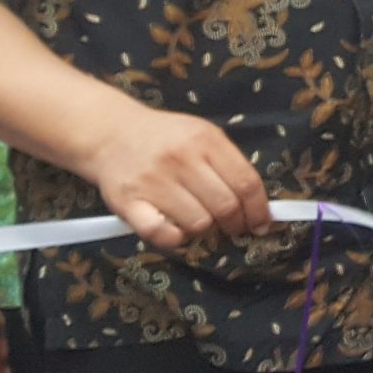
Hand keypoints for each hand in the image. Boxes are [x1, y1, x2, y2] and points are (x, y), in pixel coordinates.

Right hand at [80, 107, 270, 249]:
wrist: (111, 133)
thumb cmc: (165, 138)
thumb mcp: (202, 136)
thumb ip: (229, 164)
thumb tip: (259, 206)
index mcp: (205, 140)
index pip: (246, 182)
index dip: (259, 210)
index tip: (261, 224)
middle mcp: (181, 158)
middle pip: (226, 206)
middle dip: (236, 224)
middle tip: (233, 228)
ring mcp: (153, 181)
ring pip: (199, 223)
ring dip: (205, 230)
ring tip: (199, 221)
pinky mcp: (128, 202)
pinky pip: (162, 234)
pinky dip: (175, 239)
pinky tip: (175, 229)